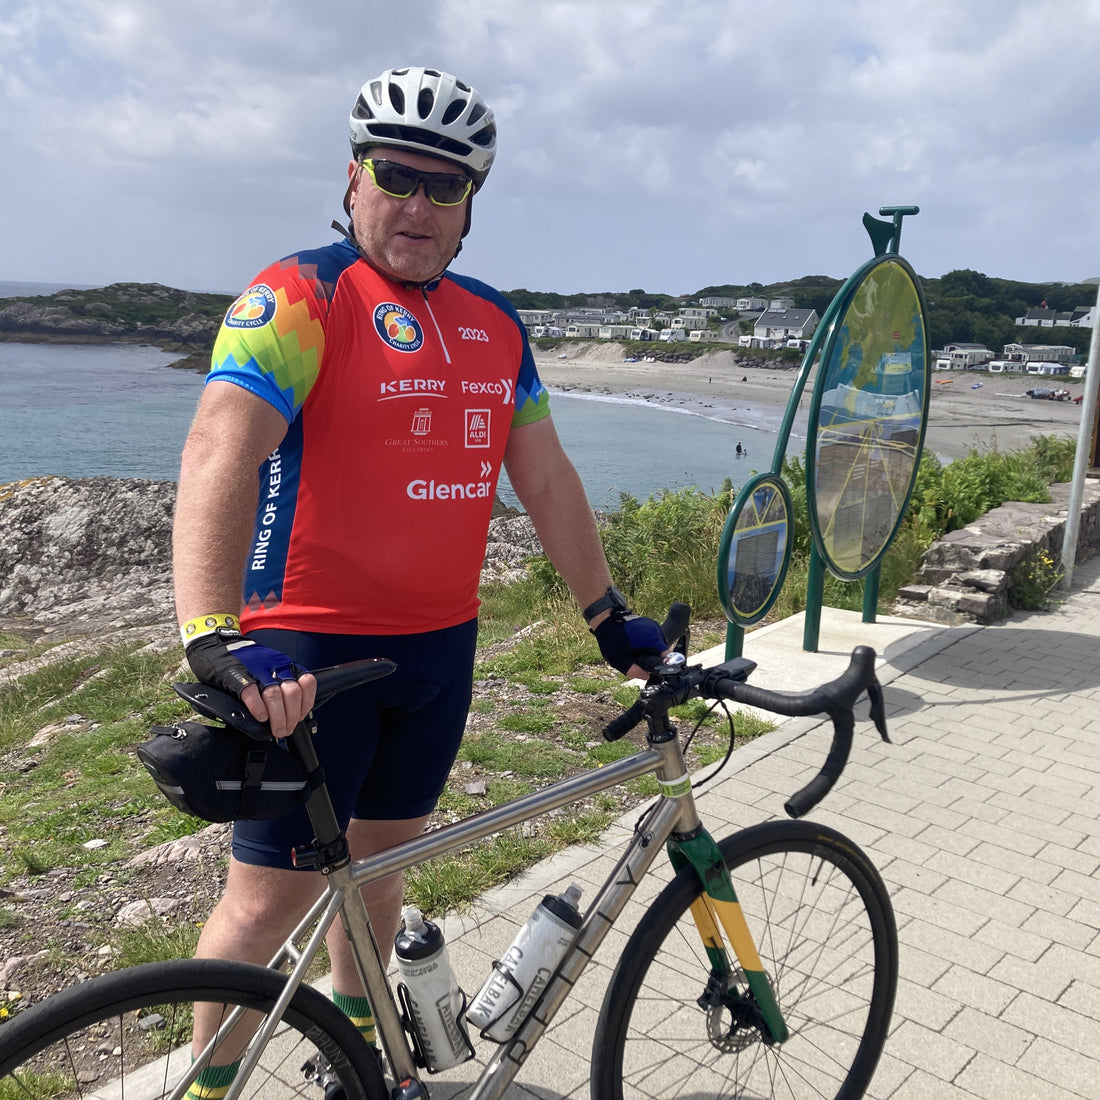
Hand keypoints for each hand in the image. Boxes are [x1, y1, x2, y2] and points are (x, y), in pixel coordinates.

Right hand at [184, 627, 316, 738]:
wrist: (215, 645)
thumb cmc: (245, 662)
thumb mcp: (270, 668)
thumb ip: (280, 685)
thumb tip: (290, 714)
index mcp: (284, 664)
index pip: (306, 683)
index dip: (305, 704)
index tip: (299, 717)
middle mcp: (273, 665)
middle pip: (291, 692)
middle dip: (291, 716)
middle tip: (285, 729)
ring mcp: (255, 669)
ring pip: (274, 695)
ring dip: (277, 717)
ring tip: (276, 730)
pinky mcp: (236, 674)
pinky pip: (250, 692)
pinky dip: (258, 708)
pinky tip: (261, 717)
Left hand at [592, 610, 669, 678]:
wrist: (606, 618)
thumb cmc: (611, 637)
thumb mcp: (618, 658)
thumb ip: (632, 669)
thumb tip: (646, 676)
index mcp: (652, 640)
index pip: (669, 656)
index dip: (665, 665)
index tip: (655, 669)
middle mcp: (656, 631)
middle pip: (663, 652)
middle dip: (654, 659)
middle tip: (640, 661)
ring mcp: (654, 626)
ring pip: (659, 645)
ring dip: (651, 651)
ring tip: (636, 652)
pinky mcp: (650, 624)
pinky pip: (654, 638)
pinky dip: (648, 644)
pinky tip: (636, 645)